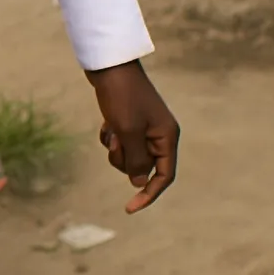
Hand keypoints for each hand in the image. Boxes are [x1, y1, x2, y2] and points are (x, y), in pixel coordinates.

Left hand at [87, 59, 178, 209]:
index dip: (149, 194)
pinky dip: (111, 138)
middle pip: (143, 167)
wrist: (109, 66)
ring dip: (116, 149)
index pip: (164, 176)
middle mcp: (160, 134)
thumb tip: (139, 183)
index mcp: (167, 137)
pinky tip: (106, 123)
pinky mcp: (130, 122)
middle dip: (124, 161)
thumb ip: (136, 161)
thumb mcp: (128, 132)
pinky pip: (120, 144)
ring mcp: (145, 128)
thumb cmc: (122, 97)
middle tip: (115, 141)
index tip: (129, 208)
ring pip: (129, 157)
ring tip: (111, 128)